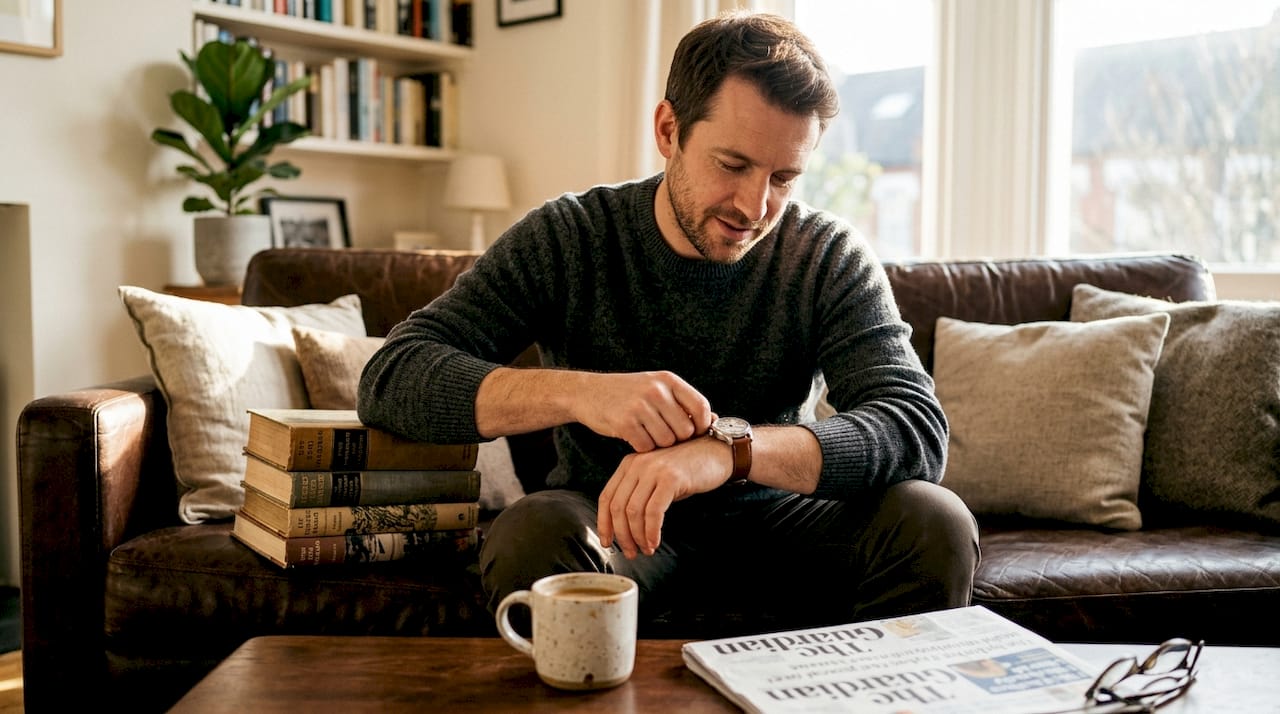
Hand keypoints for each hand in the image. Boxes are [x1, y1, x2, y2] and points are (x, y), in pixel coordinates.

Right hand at [574, 371, 713, 451]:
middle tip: (664, 435)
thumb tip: (715, 420)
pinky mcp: (625, 422)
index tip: (695, 433)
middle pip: (685, 430)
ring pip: (666, 441)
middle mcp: (656, 391)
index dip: (703, 425)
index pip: (701, 406)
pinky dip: (642, 447)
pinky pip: (646, 447)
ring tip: (647, 434)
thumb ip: (682, 402)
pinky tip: (634, 437)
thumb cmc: (628, 394)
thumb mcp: (656, 387)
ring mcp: (640, 406)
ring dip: (659, 444)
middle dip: (678, 438)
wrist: (587, 392)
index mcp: (667, 380)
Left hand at [596, 436, 732, 558]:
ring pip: (634, 511)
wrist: (717, 451)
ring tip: (646, 548)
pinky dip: (652, 531)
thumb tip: (626, 528)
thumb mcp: (657, 477)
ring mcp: (654, 469)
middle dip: (622, 535)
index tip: (607, 542)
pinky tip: (655, 541)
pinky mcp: (670, 478)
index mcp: (629, 464)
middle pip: (618, 507)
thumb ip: (640, 493)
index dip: (604, 523)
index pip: (606, 497)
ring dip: (638, 536)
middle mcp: (637, 464)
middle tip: (631, 552)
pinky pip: (653, 511)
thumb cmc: (689, 468)